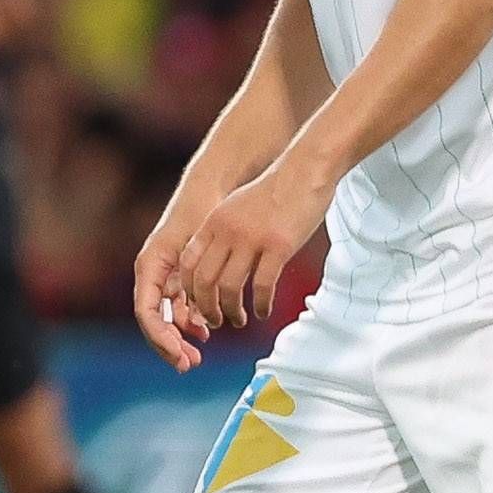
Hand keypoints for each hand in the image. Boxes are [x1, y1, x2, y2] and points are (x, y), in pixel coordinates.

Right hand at [128, 208, 213, 371]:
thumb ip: (193, 285)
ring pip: (166, 317)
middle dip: (169, 345)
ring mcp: (164, 277)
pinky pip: (178, 307)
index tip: (180, 356)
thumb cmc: (200, 213)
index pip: (147, 314)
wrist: (208, 189)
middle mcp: (152, 275)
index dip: (162, 338)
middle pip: (153, 321)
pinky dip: (190, 322)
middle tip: (190, 364)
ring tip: (198, 354)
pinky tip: (206, 331)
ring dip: (180, 337)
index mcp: (149, 267)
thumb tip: (200, 324)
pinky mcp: (178, 276)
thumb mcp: (196, 248)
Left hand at [171, 150, 334, 336]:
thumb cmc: (273, 192)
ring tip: (238, 320)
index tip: (198, 304)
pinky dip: (261, 304)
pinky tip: (264, 311)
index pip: (188, 264)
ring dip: (231, 311)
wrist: (304, 171)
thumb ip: (222, 232)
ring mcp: (252, 239)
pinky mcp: (279, 246)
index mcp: (213, 223)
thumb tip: (215, 262)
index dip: (190, 290)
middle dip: (206, 308)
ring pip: (230, 288)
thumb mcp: (235, 208)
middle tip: (216, 321)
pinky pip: (262, 285)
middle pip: (204, 281)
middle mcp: (227, 232)